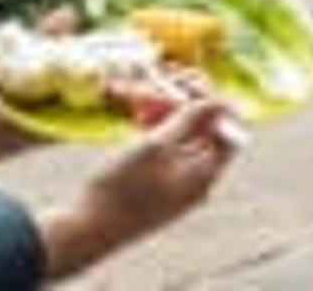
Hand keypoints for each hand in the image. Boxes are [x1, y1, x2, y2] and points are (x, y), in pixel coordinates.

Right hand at [39, 100, 240, 278]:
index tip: (187, 84)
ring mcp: (177, 188)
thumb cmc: (120, 188)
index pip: (225, 131)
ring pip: (181, 140)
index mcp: (204, 175)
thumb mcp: (154, 146)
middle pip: (203, 133)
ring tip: (143, 97)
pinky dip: (156, 133)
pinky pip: (166, 154)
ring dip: (167, 115)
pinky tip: (138, 117)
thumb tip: (222, 100)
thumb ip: (189, 120)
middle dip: (185, 104)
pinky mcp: (158, 190)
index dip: (212, 102)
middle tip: (164, 81)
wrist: (87, 232)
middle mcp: (197, 183)